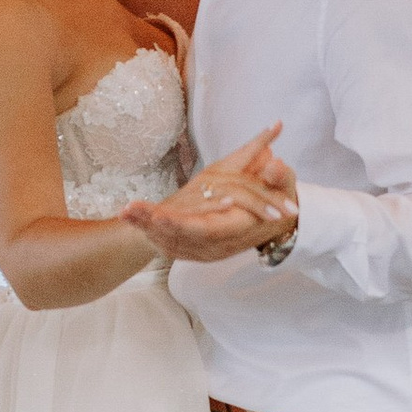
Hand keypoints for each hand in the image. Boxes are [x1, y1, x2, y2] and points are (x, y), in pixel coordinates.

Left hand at [122, 126, 294, 260]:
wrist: (281, 223)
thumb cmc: (281, 199)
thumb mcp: (286, 186)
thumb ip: (279, 175)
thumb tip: (273, 162)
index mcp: (238, 228)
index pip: (206, 230)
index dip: (183, 225)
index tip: (159, 215)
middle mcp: (222, 244)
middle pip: (182, 238)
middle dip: (153, 226)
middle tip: (128, 210)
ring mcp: (210, 249)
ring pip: (173, 243)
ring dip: (147, 229)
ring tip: (125, 212)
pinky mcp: (201, 247)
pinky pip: (172, 244)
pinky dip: (152, 233)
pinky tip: (134, 219)